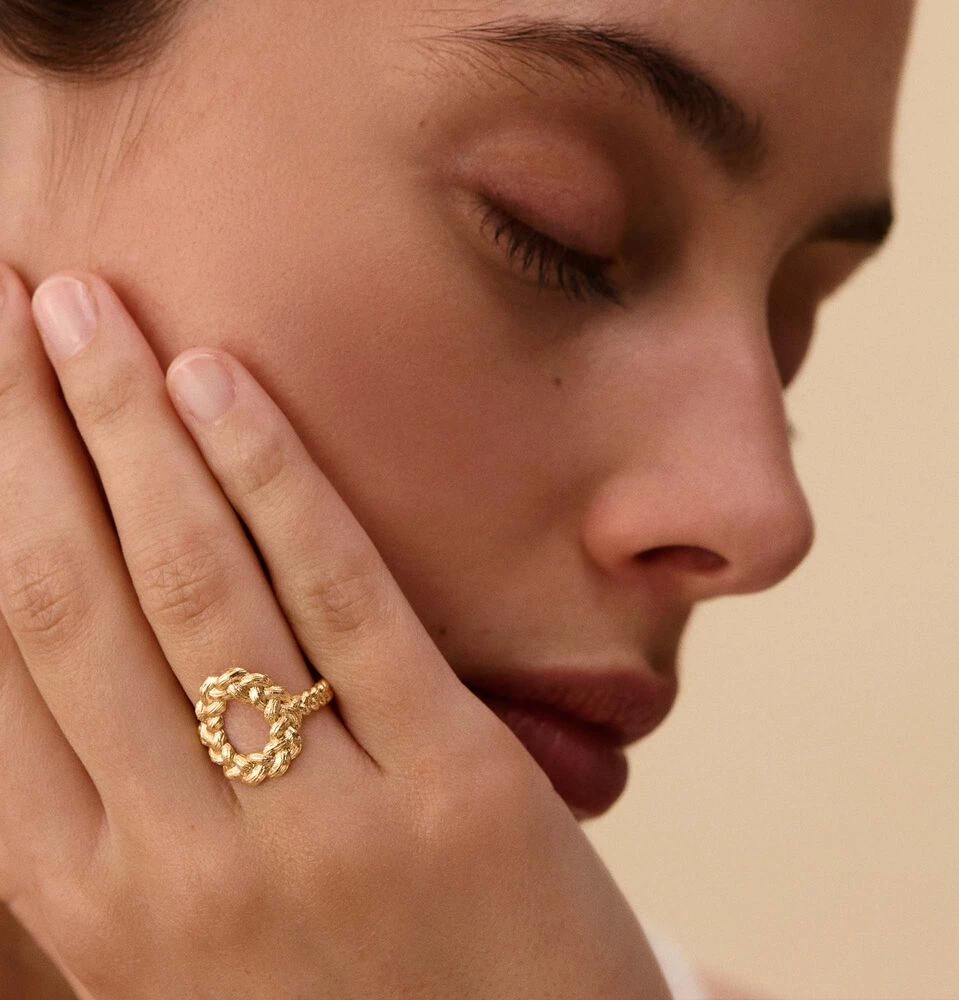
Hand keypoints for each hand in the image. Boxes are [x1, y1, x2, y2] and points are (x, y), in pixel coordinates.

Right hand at [0, 265, 671, 999]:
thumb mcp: (201, 943)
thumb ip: (125, 819)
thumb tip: (42, 665)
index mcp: (98, 906)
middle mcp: (181, 863)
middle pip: (64, 597)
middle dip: (14, 431)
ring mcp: (318, 824)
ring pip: (190, 580)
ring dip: (123, 423)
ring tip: (77, 304)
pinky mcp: (448, 781)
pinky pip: (340, 599)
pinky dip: (271, 476)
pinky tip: (221, 376)